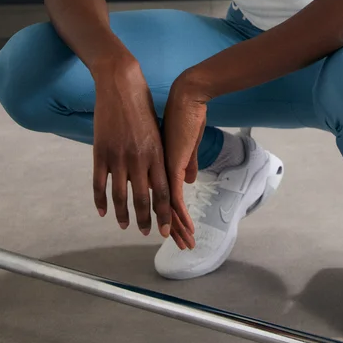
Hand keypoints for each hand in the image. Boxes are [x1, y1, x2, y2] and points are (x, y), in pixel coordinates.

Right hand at [91, 58, 192, 247]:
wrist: (121, 84)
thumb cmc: (144, 105)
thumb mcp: (159, 131)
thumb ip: (162, 155)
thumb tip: (173, 176)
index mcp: (157, 152)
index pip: (163, 191)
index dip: (164, 214)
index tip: (166, 230)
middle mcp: (139, 157)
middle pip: (142, 198)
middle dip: (146, 219)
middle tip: (147, 233)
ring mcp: (118, 155)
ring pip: (120, 195)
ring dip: (123, 214)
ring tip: (125, 225)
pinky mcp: (100, 151)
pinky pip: (98, 182)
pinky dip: (100, 199)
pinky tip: (102, 211)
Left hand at [162, 73, 210, 250]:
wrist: (185, 97)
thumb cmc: (186, 114)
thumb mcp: (185, 141)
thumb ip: (186, 161)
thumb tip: (189, 179)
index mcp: (154, 164)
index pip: (157, 196)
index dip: (164, 215)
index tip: (167, 231)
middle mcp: (153, 170)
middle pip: (159, 206)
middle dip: (170, 227)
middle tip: (176, 245)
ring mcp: (160, 169)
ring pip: (165, 207)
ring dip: (176, 227)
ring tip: (183, 243)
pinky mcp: (170, 166)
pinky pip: (172, 198)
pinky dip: (177, 216)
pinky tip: (183, 229)